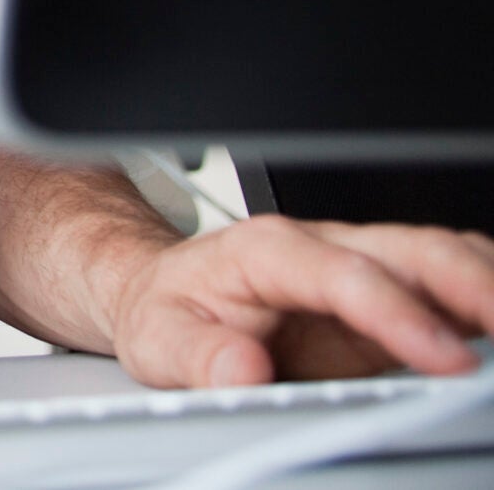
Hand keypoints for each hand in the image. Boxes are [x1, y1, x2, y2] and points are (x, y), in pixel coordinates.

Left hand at [109, 214, 493, 386]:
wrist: (163, 290)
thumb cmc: (168, 309)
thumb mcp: (157, 339)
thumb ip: (197, 356)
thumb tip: (242, 370)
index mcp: (268, 252)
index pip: (345, 274)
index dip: (399, 314)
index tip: (444, 357)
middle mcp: (323, 248)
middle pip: (413, 250)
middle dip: (473, 287)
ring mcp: (361, 267)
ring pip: (441, 259)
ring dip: (485, 289)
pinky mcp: (385, 297)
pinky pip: (446, 288)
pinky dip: (481, 304)